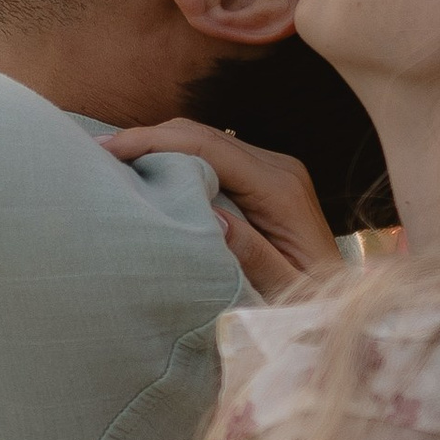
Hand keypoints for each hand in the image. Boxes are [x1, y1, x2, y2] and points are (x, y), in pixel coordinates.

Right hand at [103, 119, 346, 298]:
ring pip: (205, 140)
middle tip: (95, 151)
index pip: (206, 146)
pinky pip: (215, 157)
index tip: (106, 150)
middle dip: (146, 137)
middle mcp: (279, 169)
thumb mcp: (283, 291)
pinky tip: (147, 172)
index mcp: (280, 188)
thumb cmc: (312, 306)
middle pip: (201, 133)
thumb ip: (252, 255)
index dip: (152, 141)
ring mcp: (275, 171)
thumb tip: (211, 217)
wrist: (345, 306)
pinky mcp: (268, 180)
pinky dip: (177, 158)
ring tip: (111, 160)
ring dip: (159, 145)